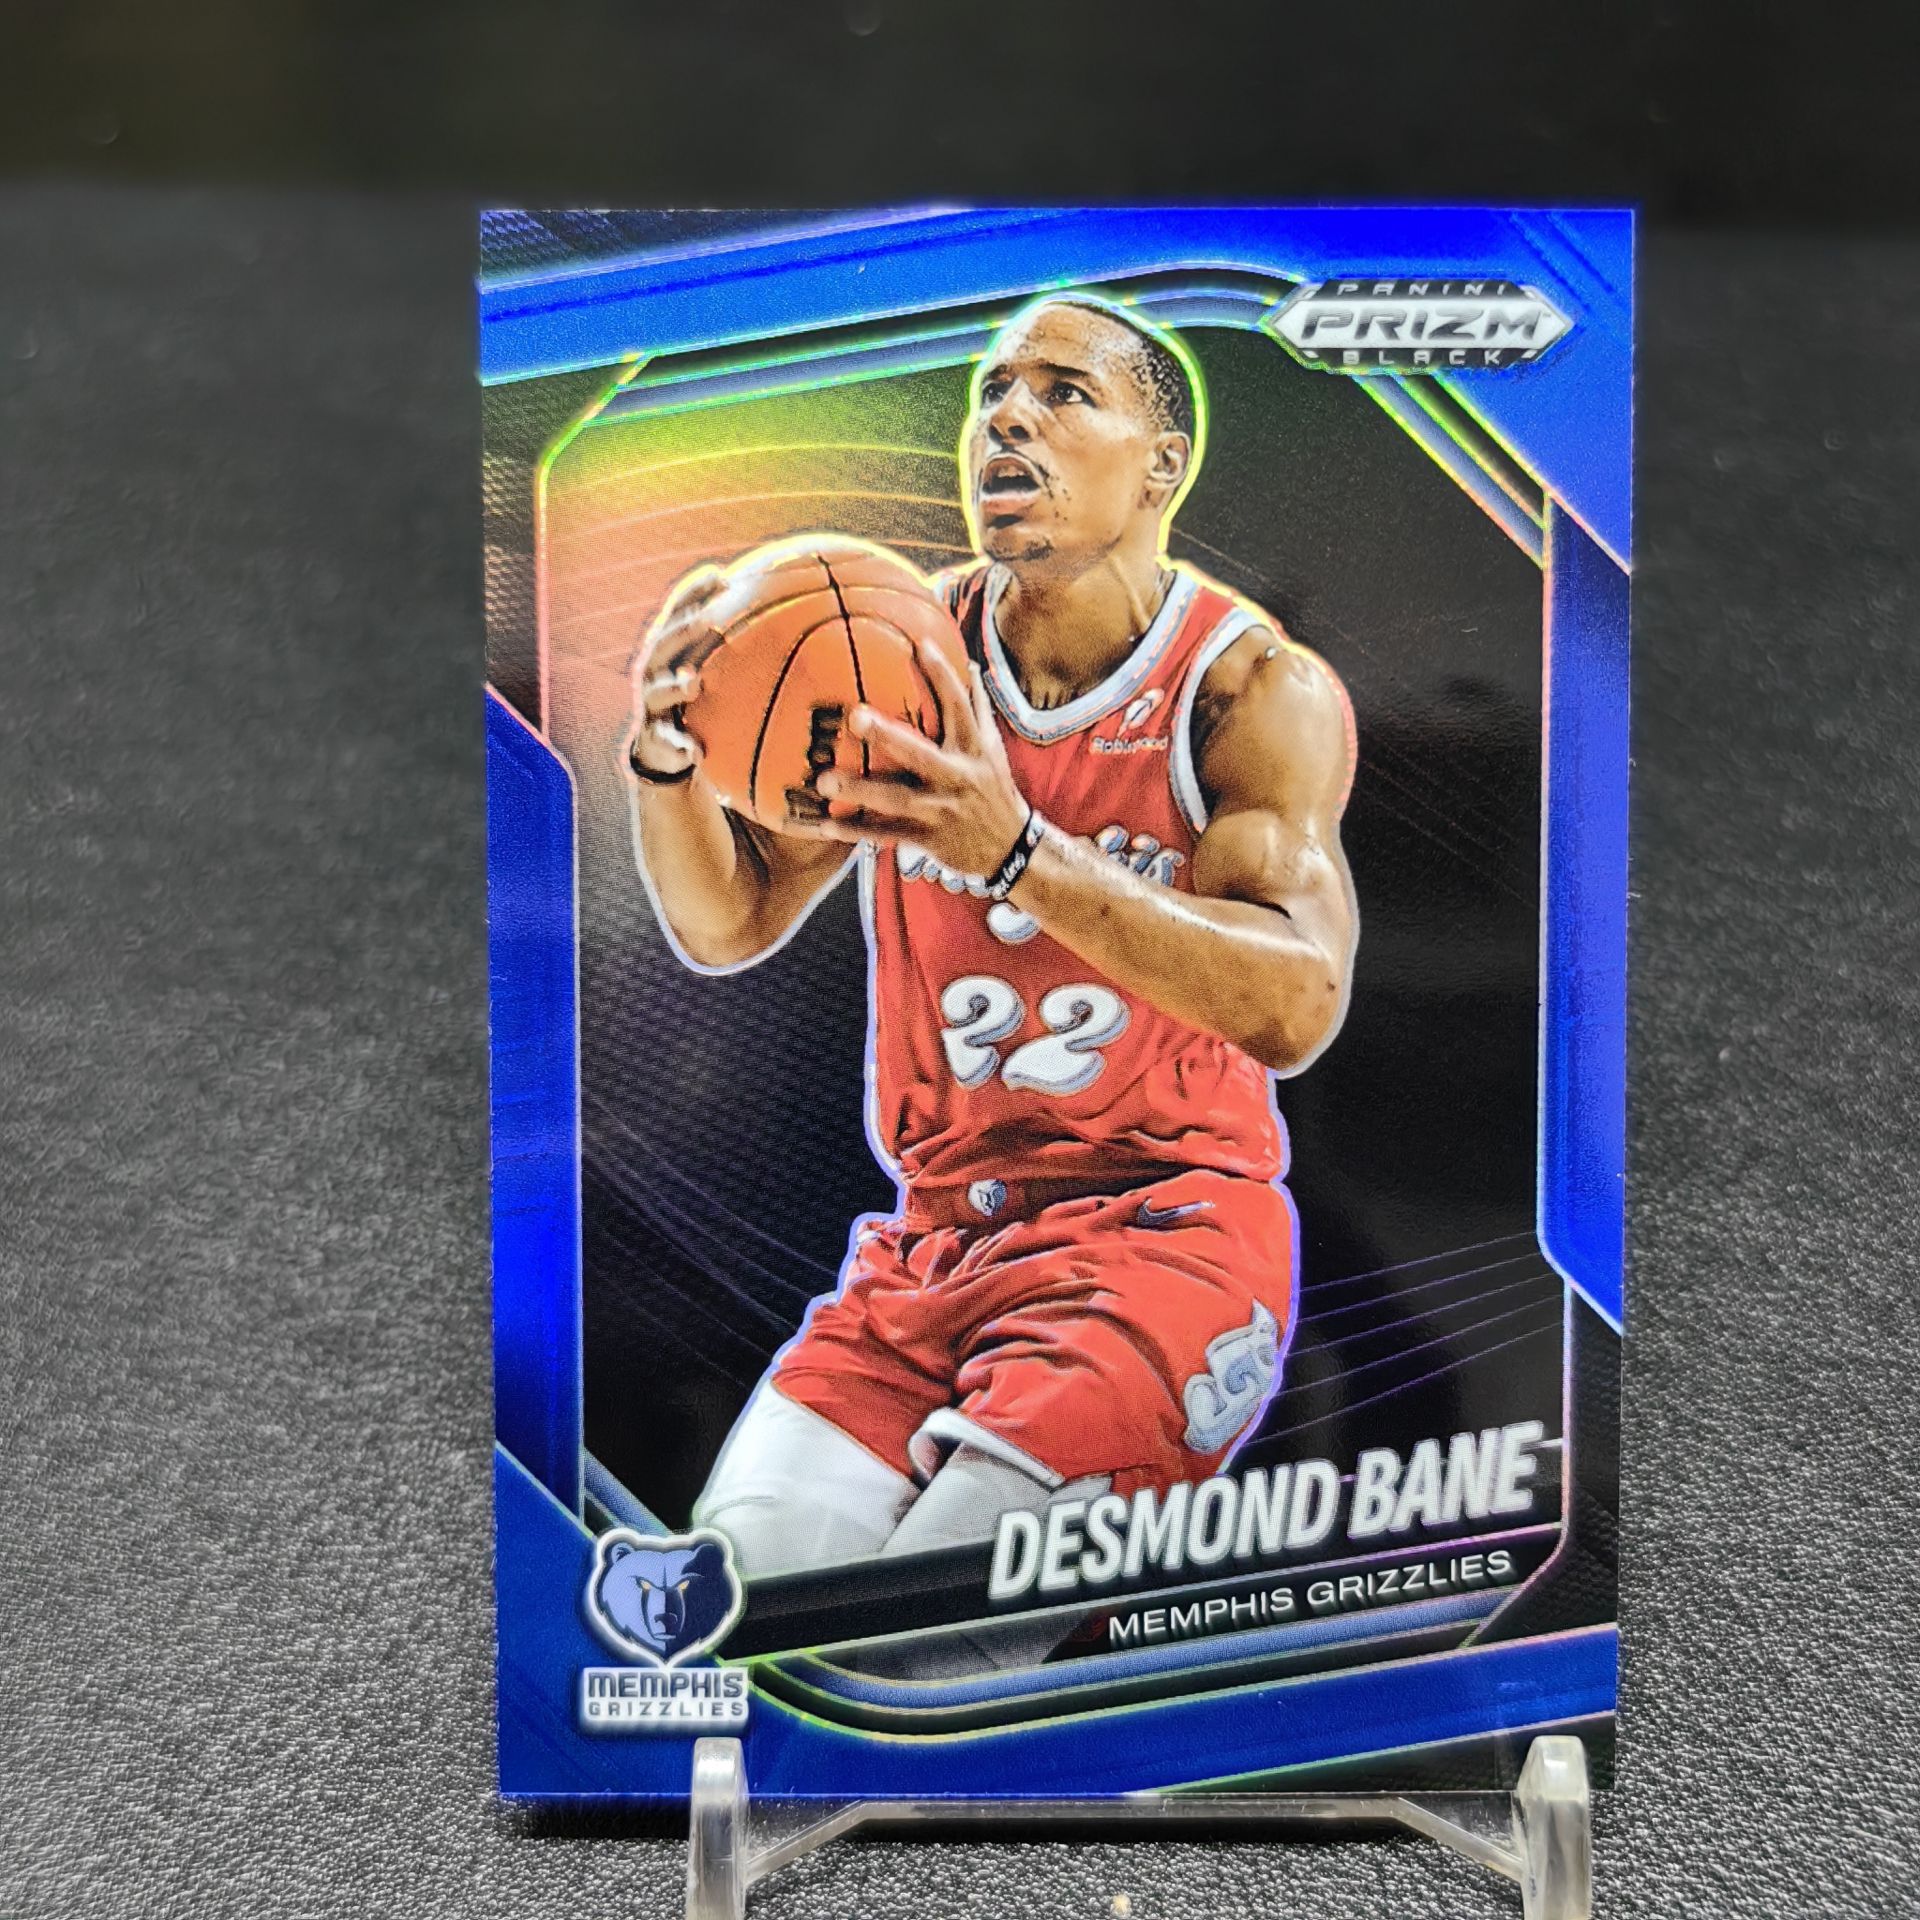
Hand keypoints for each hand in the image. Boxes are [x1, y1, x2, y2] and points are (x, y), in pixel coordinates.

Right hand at [626, 567, 725, 781]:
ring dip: (675, 687)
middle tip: (709, 620)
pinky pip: (667, 743)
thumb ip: (734, 645)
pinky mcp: (656, 739)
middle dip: (684, 631)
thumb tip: (786, 613)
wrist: (665, 749)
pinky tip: (694, 752)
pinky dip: (679, 747)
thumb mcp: (711, 670)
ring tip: (693, 684)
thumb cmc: (697, 699)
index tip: (718, 575)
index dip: (694, 593)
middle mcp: (655, 673)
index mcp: (669, 651)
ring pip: (659, 693)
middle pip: (664, 646)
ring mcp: (653, 705)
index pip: (678, 614)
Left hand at [795, 636, 1031, 877]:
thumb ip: (978, 709)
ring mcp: (942, 809)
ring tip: (824, 781)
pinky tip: (826, 825)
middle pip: (919, 752)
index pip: (959, 706)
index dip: (941, 675)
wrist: (1010, 848)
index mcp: (973, 748)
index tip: (918, 644)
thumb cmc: (993, 789)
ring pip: (897, 799)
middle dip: (887, 735)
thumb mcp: (992, 749)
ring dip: (860, 790)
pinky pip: (887, 835)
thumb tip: (970, 665)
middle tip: (854, 716)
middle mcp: (957, 776)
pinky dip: (857, 831)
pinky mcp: (929, 838)